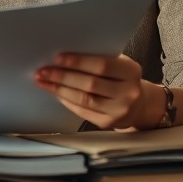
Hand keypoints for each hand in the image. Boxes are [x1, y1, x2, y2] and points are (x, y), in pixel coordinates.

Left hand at [34, 53, 151, 129]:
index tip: (57, 58)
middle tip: (43, 71)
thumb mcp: (119, 64)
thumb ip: (98, 60)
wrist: (139, 104)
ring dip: (60, 89)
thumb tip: (63, 58)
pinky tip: (56, 93)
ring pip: (84, 99)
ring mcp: (119, 110)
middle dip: (63, 77)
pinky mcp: (108, 123)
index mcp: (131, 71)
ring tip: (44, 82)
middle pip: (90, 84)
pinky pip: (82, 111)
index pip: (102, 66)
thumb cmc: (122, 79)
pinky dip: (66, 101)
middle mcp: (128, 92)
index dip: (78, 62)